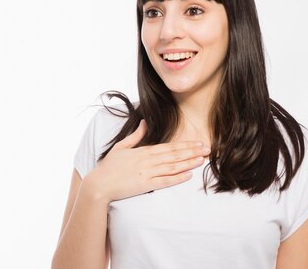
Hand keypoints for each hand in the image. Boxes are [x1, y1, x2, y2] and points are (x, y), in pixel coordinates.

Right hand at [84, 120, 209, 203]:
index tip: (198, 143)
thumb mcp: (121, 146)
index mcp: (143, 151)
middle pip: (174, 155)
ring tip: (202, 160)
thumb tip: (144, 122)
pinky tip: (188, 175)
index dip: (185, 145)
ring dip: (188, 163)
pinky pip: (164, 181)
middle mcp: (147, 161)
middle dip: (192, 152)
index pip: (168, 147)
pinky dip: (177, 178)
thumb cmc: (109, 166)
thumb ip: (135, 135)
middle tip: (207, 149)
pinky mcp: (144, 185)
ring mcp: (146, 173)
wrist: (99, 183)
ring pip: (172, 167)